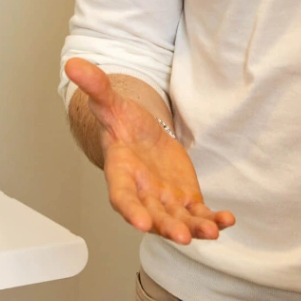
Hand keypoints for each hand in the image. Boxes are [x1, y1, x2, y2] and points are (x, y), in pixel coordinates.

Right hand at [65, 57, 235, 243]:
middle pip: (154, 217)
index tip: (139, 223)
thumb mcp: (110, 101)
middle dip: (168, 227)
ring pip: (178, 220)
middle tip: (183, 237)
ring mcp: (164, 201)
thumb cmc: (122, 122)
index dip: (130, 211)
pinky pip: (198, 214)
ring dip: (195, 229)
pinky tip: (227, 221)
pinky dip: (213, 220)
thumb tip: (73, 64)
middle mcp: (142, 194)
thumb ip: (96, 87)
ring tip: (212, 232)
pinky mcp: (185, 199)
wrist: (140, 133)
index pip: (122, 197)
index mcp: (121, 174)